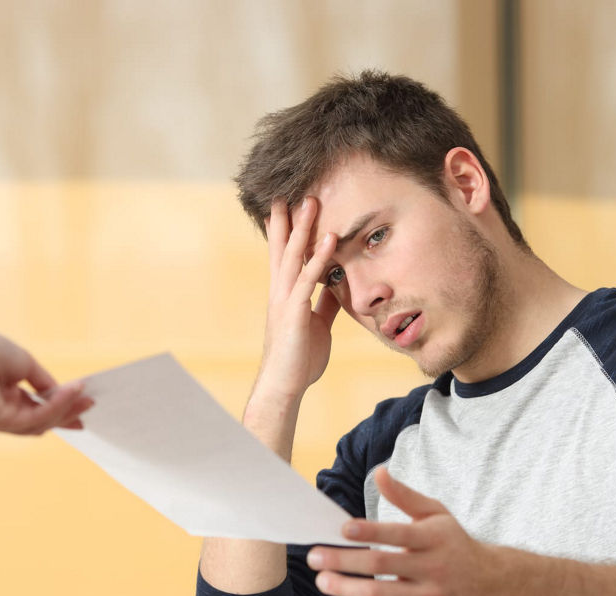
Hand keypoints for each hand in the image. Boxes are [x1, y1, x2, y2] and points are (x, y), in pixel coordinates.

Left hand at [0, 323, 92, 434]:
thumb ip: (44, 383)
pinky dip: (55, 405)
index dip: (62, 407)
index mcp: (7, 398)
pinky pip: (35, 417)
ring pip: (41, 422)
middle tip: (90, 406)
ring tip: (85, 398)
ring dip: (66, 409)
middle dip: (68, 413)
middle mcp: (4, 413)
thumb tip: (64, 392)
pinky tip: (70, 392)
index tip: (85, 402)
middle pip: (43, 420)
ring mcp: (1, 420)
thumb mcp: (25, 364)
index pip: (39, 409)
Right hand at [254, 197, 341, 400]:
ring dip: (303, 228)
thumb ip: (324, 303)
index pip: (282, 255)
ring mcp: (285, 300)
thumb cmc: (299, 358)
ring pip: (293, 256)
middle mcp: (280, 292)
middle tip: (292, 191)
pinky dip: (320, 257)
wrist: (284, 385)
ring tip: (311, 202)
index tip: (282, 205)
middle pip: (283, 248)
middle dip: (287, 219)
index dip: (282, 231)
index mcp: (284, 294)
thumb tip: (336, 287)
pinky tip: (330, 239)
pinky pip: (310, 279)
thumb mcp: (316, 325)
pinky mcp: (296, 311)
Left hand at [306, 466, 495, 595]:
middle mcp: (434, 568)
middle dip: (343, 562)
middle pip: (381, 566)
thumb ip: (404, 495)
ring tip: (323, 581)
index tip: (341, 529)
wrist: (491, 583)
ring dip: (346, 589)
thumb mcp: (436, 513)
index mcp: (434, 538)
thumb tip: (379, 472)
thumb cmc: (454, 543)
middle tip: (314, 558)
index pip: (396, 534)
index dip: (368, 532)